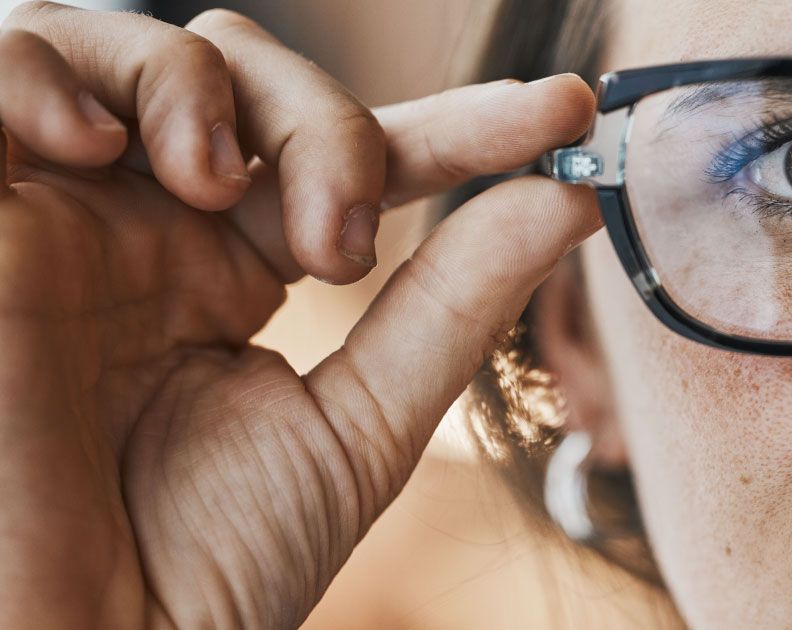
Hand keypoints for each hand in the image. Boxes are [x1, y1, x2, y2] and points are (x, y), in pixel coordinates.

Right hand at [0, 4, 597, 627]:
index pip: (363, 154)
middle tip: (339, 242)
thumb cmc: (205, 567)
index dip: (467, 123)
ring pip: (134, 48)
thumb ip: (453, 303)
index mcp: (238, 266)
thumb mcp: (357, 425)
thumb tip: (565, 201)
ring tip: (214, 188)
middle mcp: (152, 223)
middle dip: (322, 121)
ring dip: (198, 87)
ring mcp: (61, 210)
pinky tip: (97, 149)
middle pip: (251, 75)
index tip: (566, 114)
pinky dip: (54, 73)